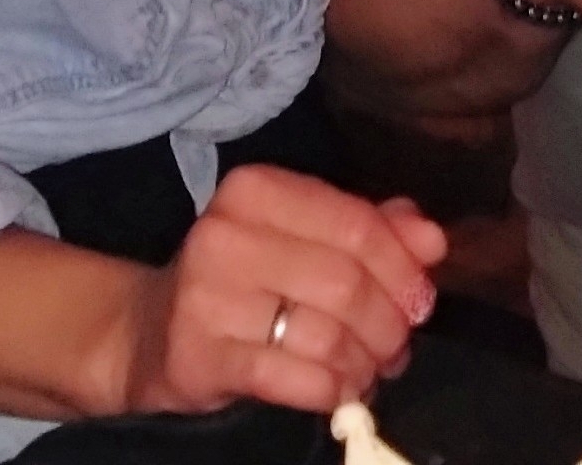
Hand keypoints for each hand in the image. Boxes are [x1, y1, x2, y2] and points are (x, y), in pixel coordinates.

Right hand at [120, 167, 446, 416]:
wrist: (149, 333)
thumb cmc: (242, 280)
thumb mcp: (301, 239)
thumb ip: (369, 229)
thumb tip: (432, 239)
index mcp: (256, 189)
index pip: (357, 224)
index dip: (403, 268)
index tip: (421, 300)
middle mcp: (226, 233)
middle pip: (346, 282)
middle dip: (387, 323)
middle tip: (396, 346)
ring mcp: (207, 296)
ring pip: (326, 334)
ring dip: (363, 362)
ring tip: (366, 371)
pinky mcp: (200, 356)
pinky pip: (296, 378)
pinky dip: (332, 390)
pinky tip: (337, 392)